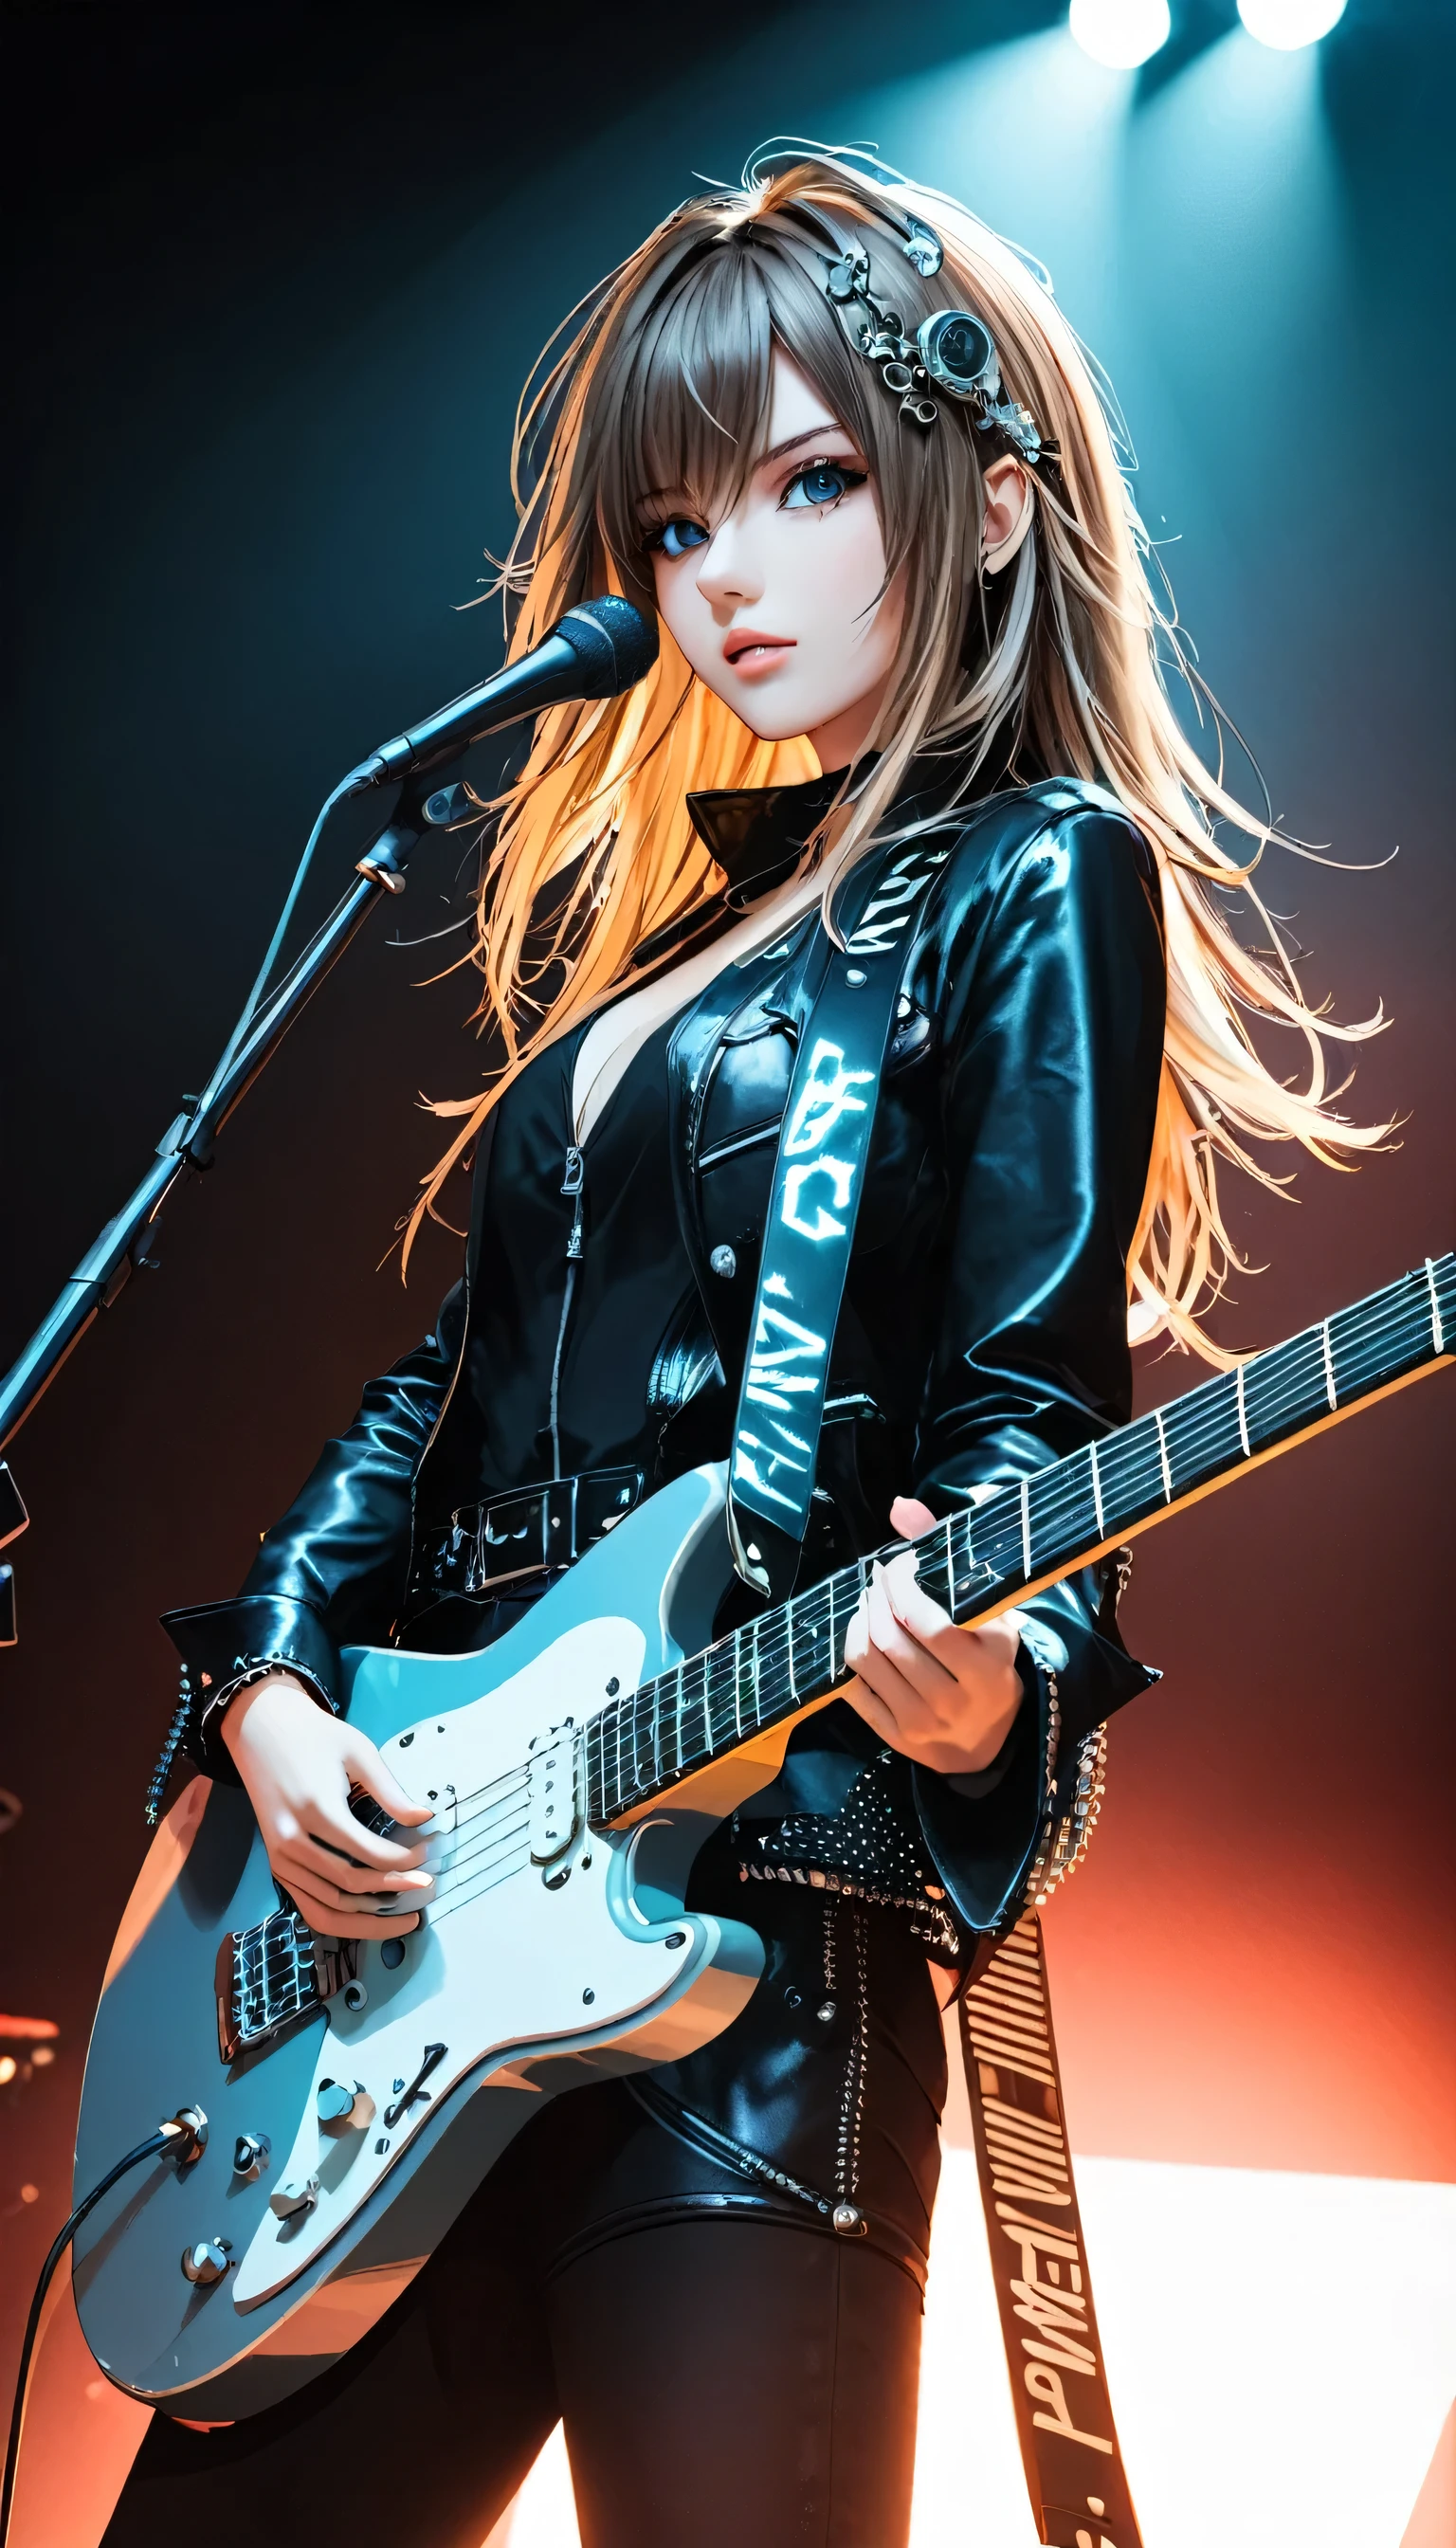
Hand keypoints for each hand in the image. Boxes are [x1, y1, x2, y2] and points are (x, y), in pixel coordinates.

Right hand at [221, 1673, 434, 1939]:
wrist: (260, 1729)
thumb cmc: (315, 1736)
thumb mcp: (359, 1752)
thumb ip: (390, 1792)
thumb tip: (426, 1820)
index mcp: (315, 1809)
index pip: (368, 1853)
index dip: (404, 1861)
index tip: (428, 1856)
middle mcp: (291, 1841)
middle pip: (350, 1886)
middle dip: (394, 1890)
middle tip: (427, 1888)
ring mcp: (279, 1858)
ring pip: (328, 1909)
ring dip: (369, 1919)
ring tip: (404, 1916)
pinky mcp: (276, 1866)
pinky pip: (309, 1907)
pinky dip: (341, 1920)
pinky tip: (370, 1917)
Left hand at [842, 1496, 1023, 1776]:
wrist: (990, 1742)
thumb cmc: (991, 1664)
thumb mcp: (990, 1613)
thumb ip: (948, 1553)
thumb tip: (899, 1506)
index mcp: (988, 1669)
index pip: (928, 1622)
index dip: (902, 1584)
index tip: (902, 1564)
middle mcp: (954, 1701)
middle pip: (891, 1637)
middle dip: (876, 1595)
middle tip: (879, 1578)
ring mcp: (922, 1724)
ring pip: (868, 1658)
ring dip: (859, 1618)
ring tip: (870, 1601)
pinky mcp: (895, 1739)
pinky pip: (855, 1688)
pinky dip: (852, 1652)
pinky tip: (863, 1634)